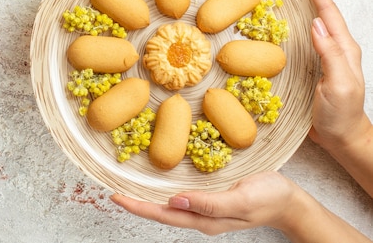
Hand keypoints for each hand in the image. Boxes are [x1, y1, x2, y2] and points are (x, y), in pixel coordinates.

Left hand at [110, 171, 298, 235]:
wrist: (289, 201)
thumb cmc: (268, 197)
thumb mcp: (241, 198)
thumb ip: (210, 203)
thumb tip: (175, 201)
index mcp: (205, 219)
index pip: (164, 214)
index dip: (138, 206)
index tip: (116, 196)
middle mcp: (200, 216)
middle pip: (161, 212)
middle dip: (136, 203)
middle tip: (112, 191)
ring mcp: (205, 209)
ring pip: (168, 205)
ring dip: (146, 197)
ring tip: (126, 186)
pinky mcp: (210, 199)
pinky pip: (181, 197)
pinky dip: (163, 190)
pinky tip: (156, 182)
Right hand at [295, 0, 367, 150]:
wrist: (342, 138)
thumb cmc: (341, 115)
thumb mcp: (338, 85)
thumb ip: (331, 55)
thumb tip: (316, 24)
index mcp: (343, 48)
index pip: (328, 12)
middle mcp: (335, 48)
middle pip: (322, 11)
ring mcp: (325, 57)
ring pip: (313, 22)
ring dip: (301, 4)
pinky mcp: (314, 66)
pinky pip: (303, 38)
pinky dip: (294, 24)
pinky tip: (282, 23)